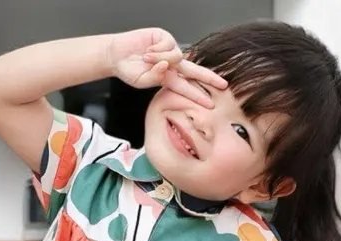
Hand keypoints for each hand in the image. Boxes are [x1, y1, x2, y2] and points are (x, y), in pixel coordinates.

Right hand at [107, 28, 227, 106]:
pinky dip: (157, 48)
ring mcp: (170, 50)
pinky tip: (148, 49)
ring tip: (146, 58)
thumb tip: (167, 66)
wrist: (117, 54)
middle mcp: (172, 65)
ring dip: (161, 58)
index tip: (210, 104)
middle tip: (223, 85)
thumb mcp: (142, 81)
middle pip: (195, 71)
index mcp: (168, 78)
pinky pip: (168, 44)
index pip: (187, 88)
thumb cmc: (129, 70)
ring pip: (176, 56)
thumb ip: (156, 77)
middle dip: (209, 79)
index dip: (198, 96)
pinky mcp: (165, 37)